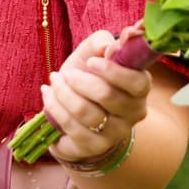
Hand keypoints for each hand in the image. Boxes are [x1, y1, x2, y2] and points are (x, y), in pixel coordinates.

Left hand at [40, 30, 152, 163]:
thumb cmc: (88, 74)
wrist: (74, 105)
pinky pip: (71, 127)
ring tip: (54, 81)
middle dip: (80, 80)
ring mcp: (115, 133)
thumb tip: (106, 46)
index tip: (91, 61)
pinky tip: (48, 95)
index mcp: (140, 87)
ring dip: (63, 92)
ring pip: (85, 112)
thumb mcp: (93, 52)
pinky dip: (54, 107)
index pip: (137, 82)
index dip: (113, 71)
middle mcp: (133, 113)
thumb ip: (101, 42)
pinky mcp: (93, 147)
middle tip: (66, 73)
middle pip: (107, 96)